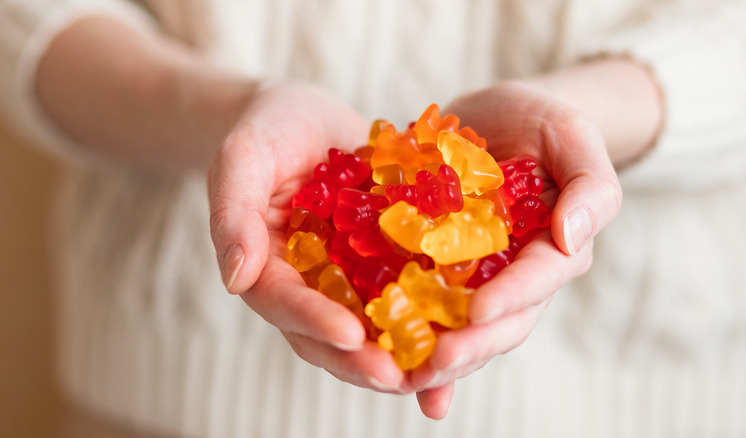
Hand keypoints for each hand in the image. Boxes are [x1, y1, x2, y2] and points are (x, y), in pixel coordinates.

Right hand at [207, 83, 411, 393]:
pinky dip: (433, 317)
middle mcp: (310, 285)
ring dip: (403, 353)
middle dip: (363, 360)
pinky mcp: (385, 264)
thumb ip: (233, 215)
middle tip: (401, 378)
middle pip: (330, 335)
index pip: (285, 304)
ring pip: (372, 328)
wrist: (307, 116)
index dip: (315, 322)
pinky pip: (407, 294)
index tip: (350, 336)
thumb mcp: (241, 159)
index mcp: (268, 268)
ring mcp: (350, 279)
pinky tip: (468, 327)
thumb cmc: (267, 130)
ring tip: (440, 367)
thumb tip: (235, 280)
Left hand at [410, 80, 623, 417]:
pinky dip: (415, 341)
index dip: (512, 296)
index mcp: (557, 246)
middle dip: (471, 344)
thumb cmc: (542, 121)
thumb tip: (574, 237)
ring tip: (408, 376)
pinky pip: (429, 307)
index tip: (477, 311)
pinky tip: (392, 369)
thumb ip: (590, 184)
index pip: (540, 278)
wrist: (496, 116)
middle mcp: (518, 272)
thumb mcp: (573, 135)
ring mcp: (479, 276)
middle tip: (435, 361)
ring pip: (465, 326)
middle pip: (503, 320)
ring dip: (441, 357)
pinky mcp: (440, 268)